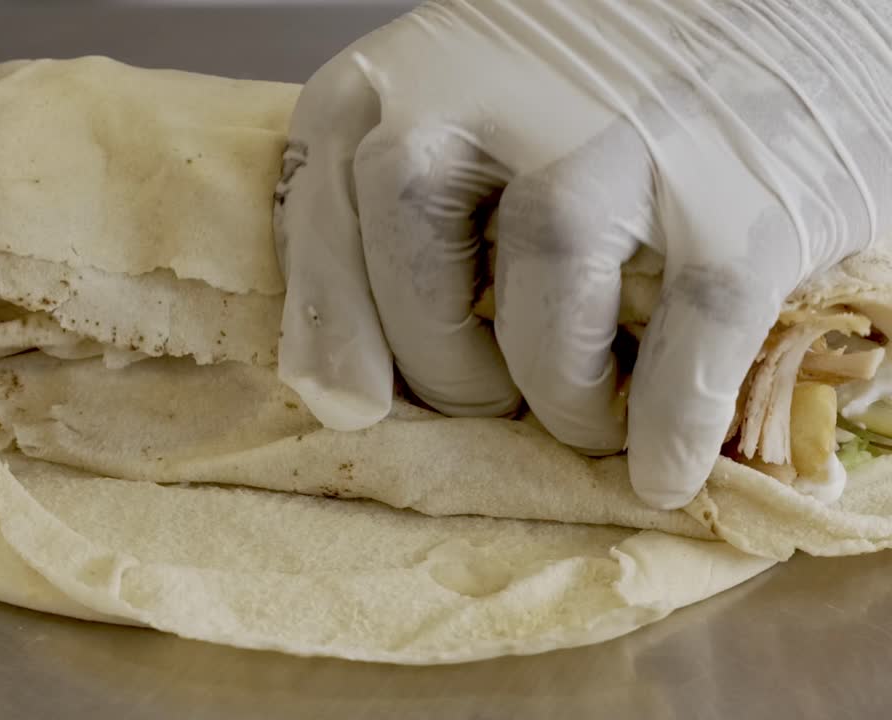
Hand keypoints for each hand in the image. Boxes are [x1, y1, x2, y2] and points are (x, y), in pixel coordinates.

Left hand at [275, 0, 891, 508]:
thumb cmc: (608, 69)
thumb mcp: (467, 89)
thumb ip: (398, 198)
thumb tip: (345, 390)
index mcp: (404, 73)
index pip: (320, 216)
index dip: (333, 326)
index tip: (351, 402)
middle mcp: (492, 97)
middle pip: (414, 277)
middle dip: (442, 370)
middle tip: (485, 404)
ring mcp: (616, 148)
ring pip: (538, 324)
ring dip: (556, 399)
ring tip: (584, 420)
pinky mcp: (736, 206)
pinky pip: (680, 355)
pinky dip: (665, 428)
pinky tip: (661, 465)